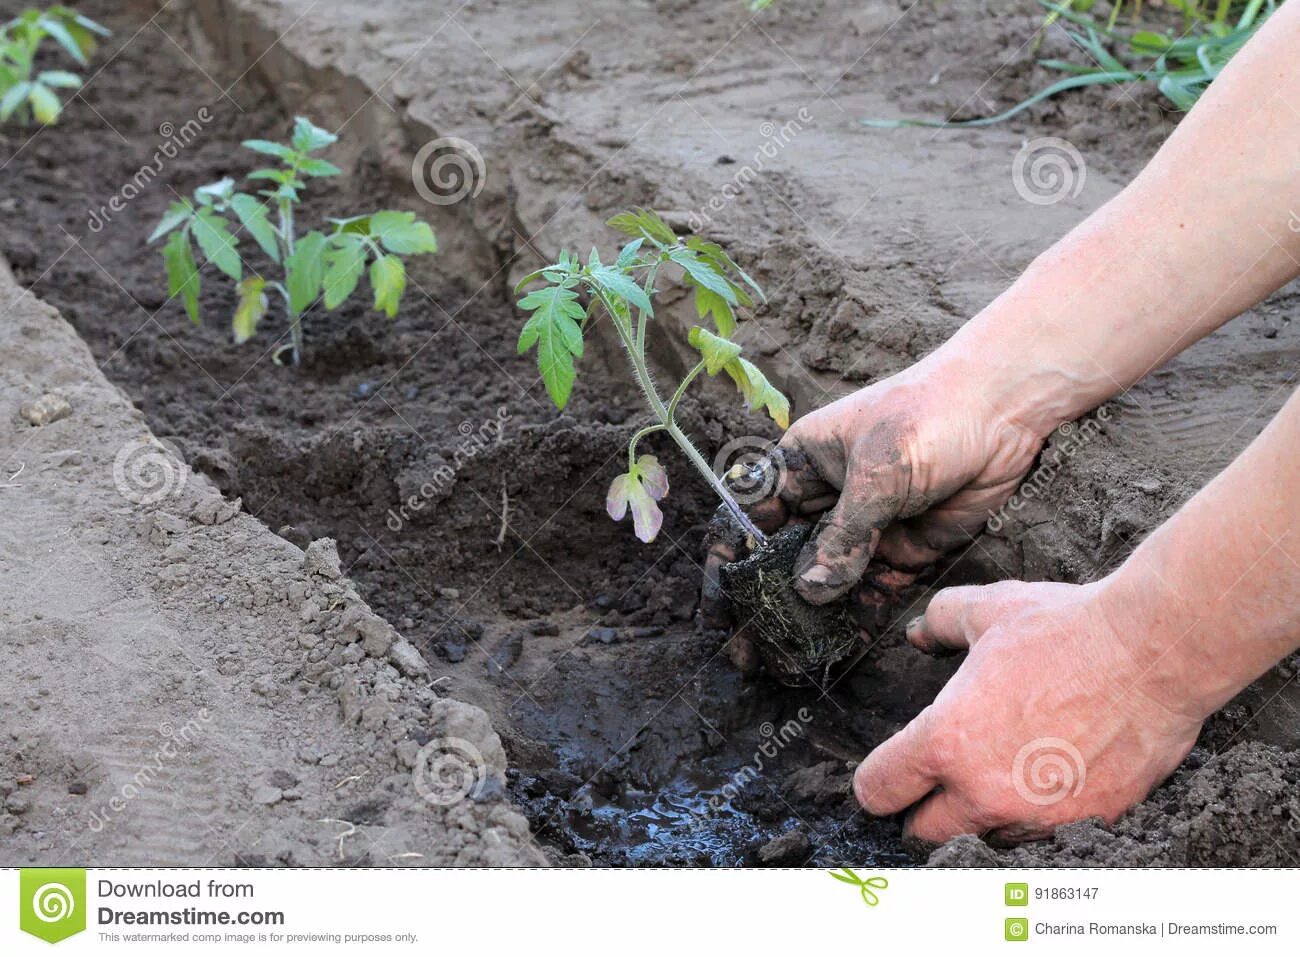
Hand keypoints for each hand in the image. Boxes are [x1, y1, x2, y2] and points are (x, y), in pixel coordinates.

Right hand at [702, 359, 1046, 666]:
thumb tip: (809, 591)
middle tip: (747, 655)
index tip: (716, 612)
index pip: (749, 520)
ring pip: (827, 584)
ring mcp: (866, 527)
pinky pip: (874, 593)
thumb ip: (843, 537)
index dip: (728, 565)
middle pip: (784, 562)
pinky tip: (840, 652)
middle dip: (765, 607)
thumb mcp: (876, 475)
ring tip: (788, 665)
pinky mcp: (905, 549)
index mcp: (801, 465)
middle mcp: (826, 499)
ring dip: (809, 622)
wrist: (1007, 408)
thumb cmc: (928, 416)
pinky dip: (859, 621)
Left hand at [853, 579, 1202, 843]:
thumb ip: (940, 622)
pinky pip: (1043, 835)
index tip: (885, 774)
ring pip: (984, 838)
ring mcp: (1037, 815)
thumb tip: (918, 634)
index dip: (875, 781)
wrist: (1153, 654)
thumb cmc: (1067, 630)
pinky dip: (1036, 817)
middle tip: (934, 785)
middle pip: (923, 832)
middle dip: (921, 811)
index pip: (879, 789)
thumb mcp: (987, 610)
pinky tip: (1046, 782)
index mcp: (947, 742)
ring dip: (980, 817)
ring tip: (996, 778)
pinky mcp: (1088, 823)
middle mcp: (985, 791)